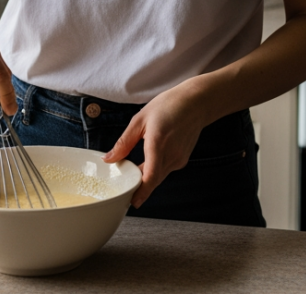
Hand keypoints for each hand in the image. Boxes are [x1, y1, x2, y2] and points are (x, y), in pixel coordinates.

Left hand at [103, 86, 208, 208]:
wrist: (196, 103)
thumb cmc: (169, 106)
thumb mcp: (140, 120)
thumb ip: (124, 143)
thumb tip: (109, 159)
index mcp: (158, 143)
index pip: (150, 176)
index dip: (141, 192)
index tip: (132, 202)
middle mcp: (171, 155)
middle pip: (153, 180)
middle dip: (139, 187)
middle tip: (124, 189)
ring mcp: (179, 159)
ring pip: (159, 176)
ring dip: (146, 176)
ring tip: (133, 170)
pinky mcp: (182, 159)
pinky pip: (165, 170)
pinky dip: (154, 169)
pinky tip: (148, 159)